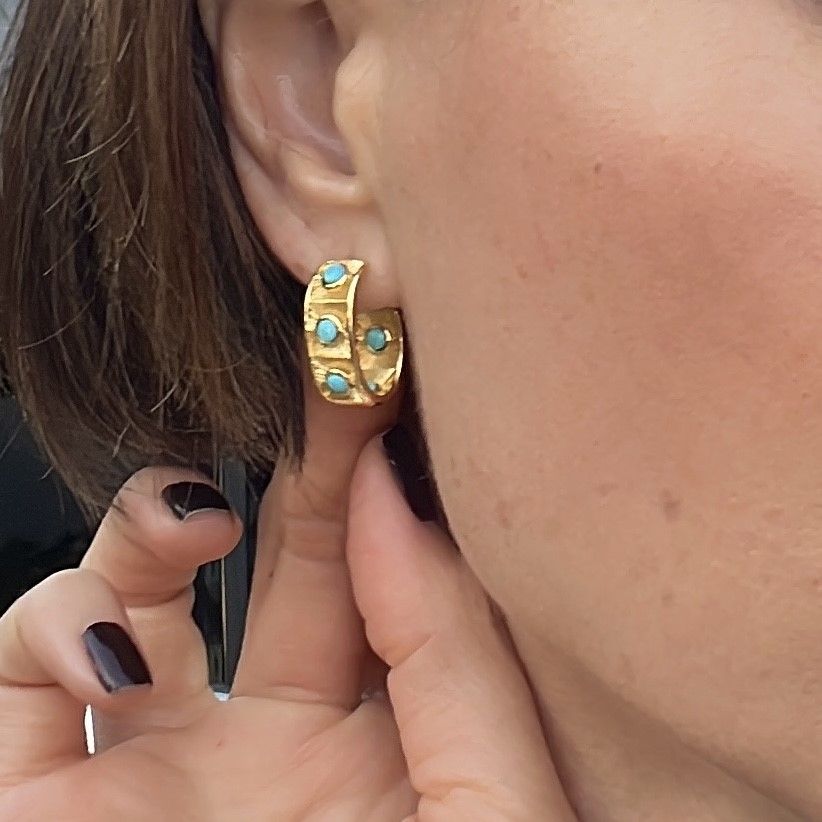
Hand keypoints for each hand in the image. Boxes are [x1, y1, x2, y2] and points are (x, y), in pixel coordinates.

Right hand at [0, 390, 574, 820]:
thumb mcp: (484, 801)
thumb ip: (447, 645)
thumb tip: (391, 489)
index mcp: (377, 743)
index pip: (382, 572)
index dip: (383, 475)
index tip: (393, 380)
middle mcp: (264, 742)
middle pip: (279, 559)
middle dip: (294, 459)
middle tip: (319, 368)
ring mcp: (149, 761)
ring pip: (137, 588)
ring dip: (154, 527)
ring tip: (187, 520)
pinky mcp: (44, 788)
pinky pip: (23, 667)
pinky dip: (54, 624)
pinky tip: (113, 646)